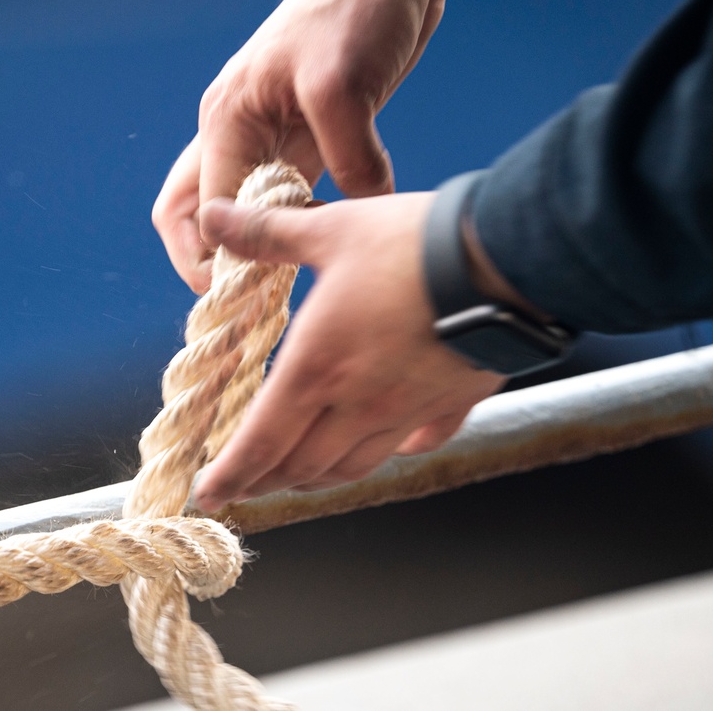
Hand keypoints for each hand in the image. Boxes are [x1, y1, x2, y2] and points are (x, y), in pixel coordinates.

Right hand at [153, 0, 445, 292]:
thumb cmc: (351, 6)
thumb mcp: (340, 84)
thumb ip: (346, 155)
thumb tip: (359, 213)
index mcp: (227, 120)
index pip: (201, 208)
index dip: (215, 257)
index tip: (246, 292)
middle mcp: (239, 136)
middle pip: (194, 213)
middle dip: (206, 262)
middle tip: (240, 304)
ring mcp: (273, 142)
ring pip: (240, 213)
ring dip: (248, 253)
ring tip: (273, 295)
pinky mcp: (312, 144)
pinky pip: (287, 202)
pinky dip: (290, 234)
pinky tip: (314, 257)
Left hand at [191, 193, 505, 512]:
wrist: (503, 260)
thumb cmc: (412, 245)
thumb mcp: (330, 230)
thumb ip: (267, 234)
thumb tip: (216, 215)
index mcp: (316, 368)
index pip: (260, 443)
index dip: (230, 476)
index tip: (209, 496)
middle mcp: (357, 403)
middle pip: (303, 465)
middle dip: (267, 481)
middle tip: (247, 485)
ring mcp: (405, 412)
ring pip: (353, 466)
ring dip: (319, 476)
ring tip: (301, 476)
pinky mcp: (448, 406)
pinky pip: (415, 444)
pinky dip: (391, 452)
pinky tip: (388, 447)